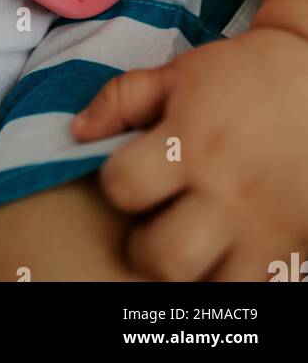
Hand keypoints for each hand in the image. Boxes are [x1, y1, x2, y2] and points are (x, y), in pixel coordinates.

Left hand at [70, 27, 307, 280]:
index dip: (116, 183)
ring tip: (192, 245)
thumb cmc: (242, 75)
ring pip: (210, 288)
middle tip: (155, 226)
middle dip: (145, 247)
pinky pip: (256, 289)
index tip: (131, 175)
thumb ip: (122, 99)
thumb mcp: (178, 73)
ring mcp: (262, 227)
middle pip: (162, 258)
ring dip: (192, 272)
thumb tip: (77, 132)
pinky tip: (229, 253)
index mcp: (189, 145)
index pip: (122, 188)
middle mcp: (224, 194)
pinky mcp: (293, 246)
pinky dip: (236, 279)